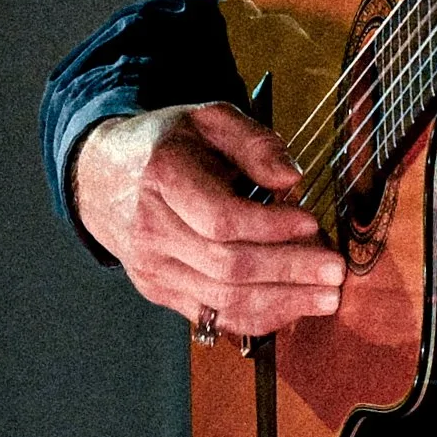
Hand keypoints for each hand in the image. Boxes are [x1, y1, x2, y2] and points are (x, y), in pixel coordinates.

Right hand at [72, 103, 345, 338]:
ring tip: (326, 296)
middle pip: (227, 265)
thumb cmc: (165, 144)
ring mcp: (152, 267)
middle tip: (335, 271)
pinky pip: (213, 316)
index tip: (310, 222)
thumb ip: (254, 142)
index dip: (270, 226)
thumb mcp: (208, 119)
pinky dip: (257, 318)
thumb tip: (292, 177)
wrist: (101, 175)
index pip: (220, 218)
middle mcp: (151, 230)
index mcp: (163, 178)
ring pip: (223, 298)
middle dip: (289, 270)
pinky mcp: (159, 291)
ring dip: (282, 301)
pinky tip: (293, 309)